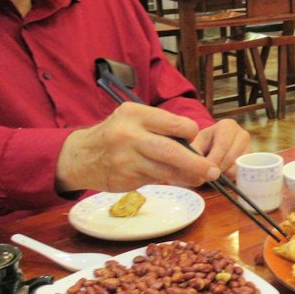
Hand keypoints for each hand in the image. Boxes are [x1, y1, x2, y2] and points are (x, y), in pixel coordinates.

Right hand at [55, 102, 217, 192]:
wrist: (80, 156)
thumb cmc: (115, 134)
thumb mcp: (132, 117)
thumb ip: (160, 126)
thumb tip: (192, 142)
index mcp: (135, 114)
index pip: (175, 124)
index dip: (190, 133)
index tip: (194, 138)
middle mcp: (130, 135)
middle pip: (172, 151)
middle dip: (197, 163)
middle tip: (213, 171)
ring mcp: (126, 159)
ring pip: (166, 170)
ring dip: (187, 176)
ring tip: (200, 178)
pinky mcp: (125, 178)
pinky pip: (154, 179)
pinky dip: (166, 179)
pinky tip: (169, 177)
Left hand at [191, 118, 250, 178]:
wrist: (215, 145)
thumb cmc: (205, 144)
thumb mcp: (197, 144)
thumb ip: (195, 152)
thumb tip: (198, 167)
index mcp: (227, 126)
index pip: (223, 146)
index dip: (213, 161)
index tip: (204, 171)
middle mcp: (242, 134)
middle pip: (231, 157)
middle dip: (218, 169)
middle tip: (207, 176)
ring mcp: (249, 147)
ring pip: (238, 167)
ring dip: (224, 175)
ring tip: (214, 175)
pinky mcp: (251, 160)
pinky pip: (242, 173)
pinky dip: (231, 177)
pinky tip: (222, 175)